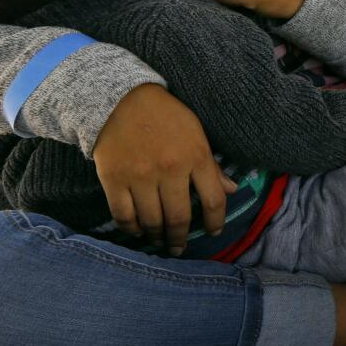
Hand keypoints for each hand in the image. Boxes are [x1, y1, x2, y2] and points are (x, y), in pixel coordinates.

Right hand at [92, 84, 235, 254]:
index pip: (213, 200)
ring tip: (158, 240)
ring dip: (156, 236)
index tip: (213, 232)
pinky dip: (131, 228)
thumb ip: (211, 165)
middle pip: (179, 218)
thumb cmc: (164, 115)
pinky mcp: (113, 179)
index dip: (216, 222)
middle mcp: (169, 169)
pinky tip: (137, 230)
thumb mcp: (195, 133)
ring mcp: (140, 176)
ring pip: (151, 221)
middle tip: (179, 247)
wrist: (120, 98)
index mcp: (196, 156)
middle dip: (181, 239)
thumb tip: (231, 190)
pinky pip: (123, 215)